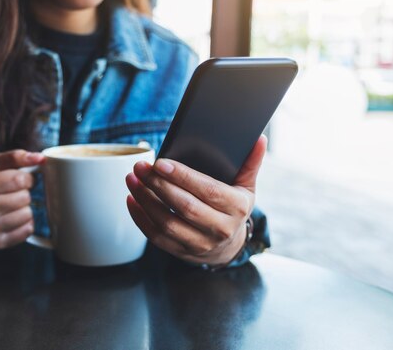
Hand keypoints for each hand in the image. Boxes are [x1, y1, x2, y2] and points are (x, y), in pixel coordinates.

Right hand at [0, 149, 44, 248]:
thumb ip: (15, 157)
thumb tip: (40, 158)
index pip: (18, 179)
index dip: (27, 178)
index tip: (22, 180)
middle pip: (24, 198)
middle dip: (25, 194)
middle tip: (15, 195)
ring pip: (27, 214)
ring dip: (26, 209)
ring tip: (14, 207)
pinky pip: (27, 230)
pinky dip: (25, 224)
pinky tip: (14, 219)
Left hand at [126, 135, 267, 265]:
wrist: (229, 246)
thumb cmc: (233, 207)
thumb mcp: (246, 186)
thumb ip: (250, 162)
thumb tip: (260, 139)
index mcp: (237, 207)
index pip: (208, 190)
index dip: (183, 177)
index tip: (161, 163)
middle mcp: (221, 228)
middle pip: (184, 207)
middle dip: (159, 185)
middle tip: (140, 167)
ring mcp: (201, 243)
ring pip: (167, 223)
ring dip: (145, 200)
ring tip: (132, 179)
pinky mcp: (182, 252)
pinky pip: (157, 238)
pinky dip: (141, 219)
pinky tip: (132, 199)